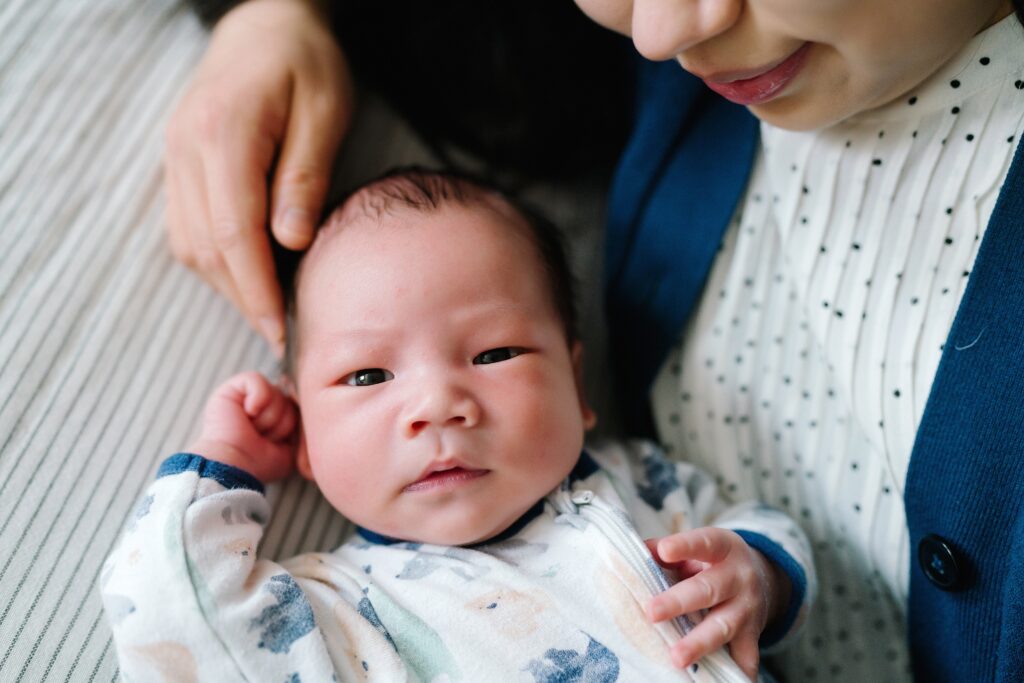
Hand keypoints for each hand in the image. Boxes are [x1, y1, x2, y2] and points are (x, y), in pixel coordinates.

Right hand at [165, 0, 353, 354]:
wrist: (265, 26)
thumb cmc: (305, 64)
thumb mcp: (324, 111)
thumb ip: (306, 175)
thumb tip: (290, 242)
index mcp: (223, 133)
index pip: (234, 230)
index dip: (256, 287)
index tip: (279, 327)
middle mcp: (186, 148)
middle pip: (206, 245)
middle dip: (243, 297)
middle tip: (280, 333)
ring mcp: (175, 157)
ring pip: (189, 243)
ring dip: (227, 284)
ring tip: (269, 310)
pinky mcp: (179, 165)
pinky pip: (186, 227)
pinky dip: (216, 260)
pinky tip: (249, 274)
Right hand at [191, 371, 298, 482]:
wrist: (234, 466)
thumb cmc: (259, 463)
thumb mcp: (290, 447)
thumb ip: (298, 425)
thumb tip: (301, 402)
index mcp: (272, 418)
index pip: (296, 407)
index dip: (291, 424)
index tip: (276, 443)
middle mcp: (259, 405)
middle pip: (288, 400)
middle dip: (281, 423)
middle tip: (261, 438)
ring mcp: (245, 396)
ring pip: (276, 392)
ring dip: (269, 417)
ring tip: (252, 429)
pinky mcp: (231, 388)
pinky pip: (257, 380)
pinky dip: (258, 398)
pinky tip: (248, 413)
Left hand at [645, 528, 788, 681]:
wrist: (763, 576)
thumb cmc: (715, 560)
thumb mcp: (699, 545)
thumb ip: (667, 548)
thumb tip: (635, 552)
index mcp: (724, 548)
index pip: (703, 543)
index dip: (684, 546)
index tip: (664, 551)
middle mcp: (739, 577)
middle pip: (708, 590)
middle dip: (678, 602)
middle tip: (652, 612)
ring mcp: (748, 608)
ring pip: (722, 627)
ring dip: (699, 643)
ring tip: (676, 657)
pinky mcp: (752, 634)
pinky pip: (746, 656)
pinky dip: (737, 672)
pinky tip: (724, 680)